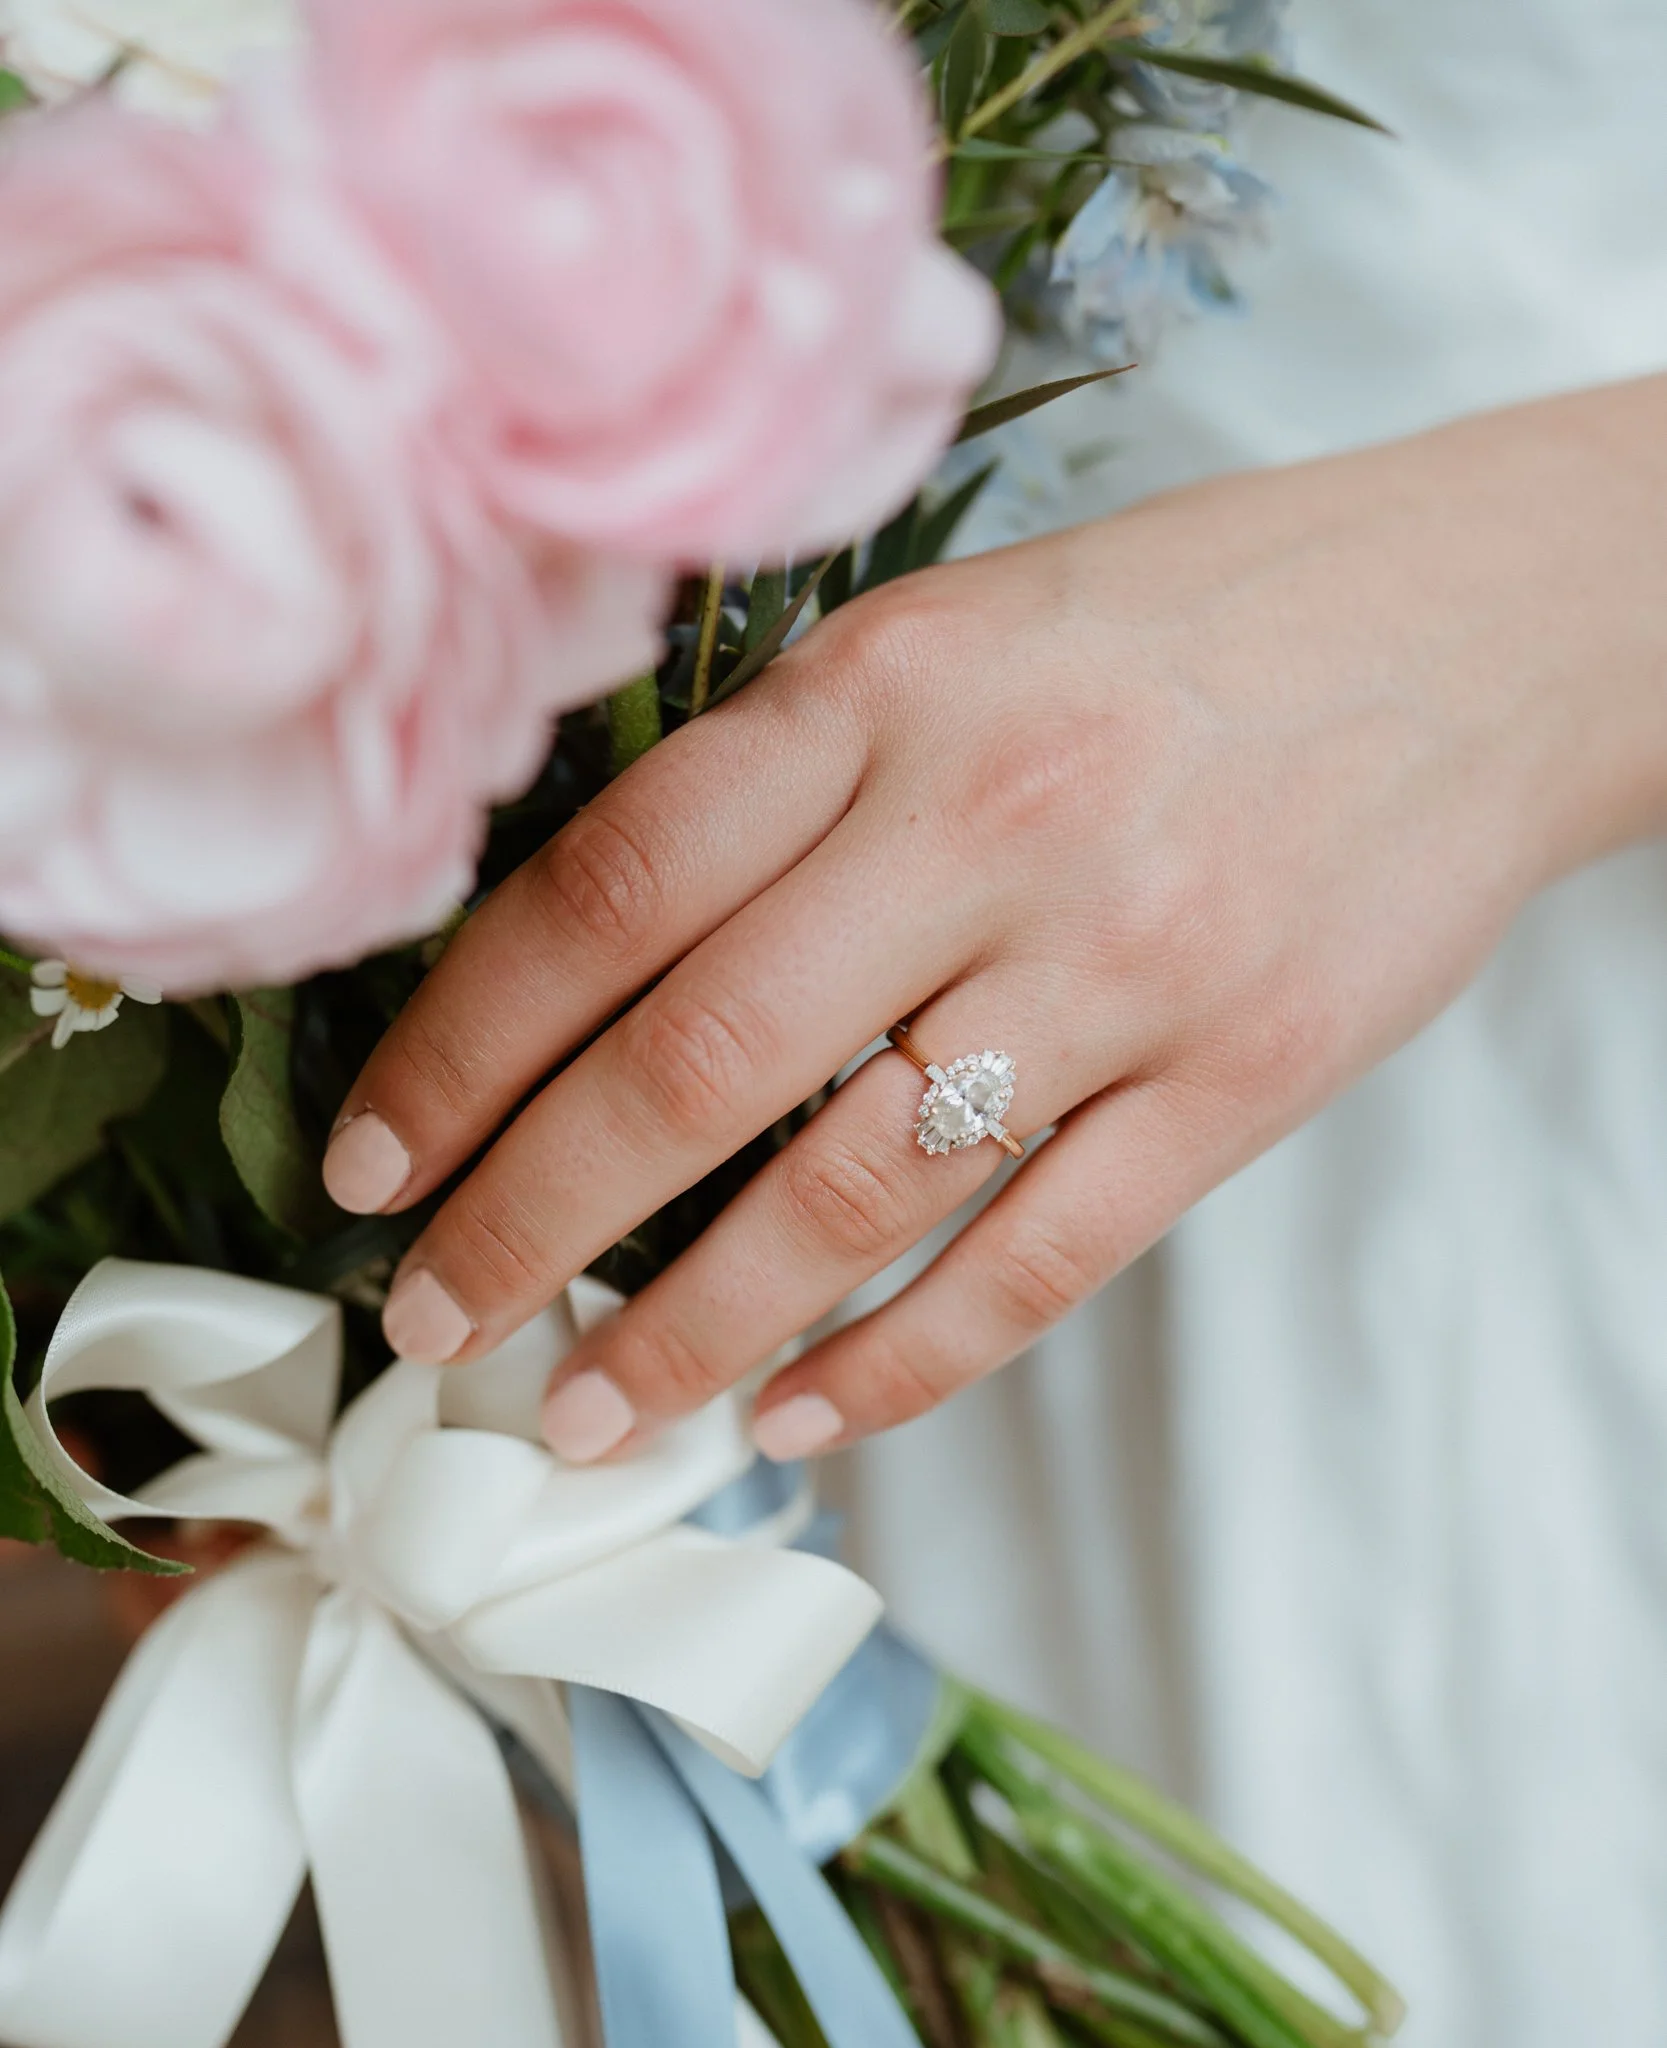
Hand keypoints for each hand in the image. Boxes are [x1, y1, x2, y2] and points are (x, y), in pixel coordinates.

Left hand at [322, 378, 1666, 1459]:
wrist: (1484, 630)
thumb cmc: (1183, 629)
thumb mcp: (957, 629)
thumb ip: (783, 775)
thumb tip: (583, 961)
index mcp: (889, 691)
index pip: (609, 891)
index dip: (462, 1046)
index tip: (373, 1160)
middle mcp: (989, 824)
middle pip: (695, 1066)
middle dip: (529, 1219)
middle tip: (430, 1321)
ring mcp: (1126, 964)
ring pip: (852, 1192)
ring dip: (688, 1330)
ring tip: (578, 1417)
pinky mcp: (1244, 1079)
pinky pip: (1040, 1258)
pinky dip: (902, 1361)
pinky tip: (802, 1419)